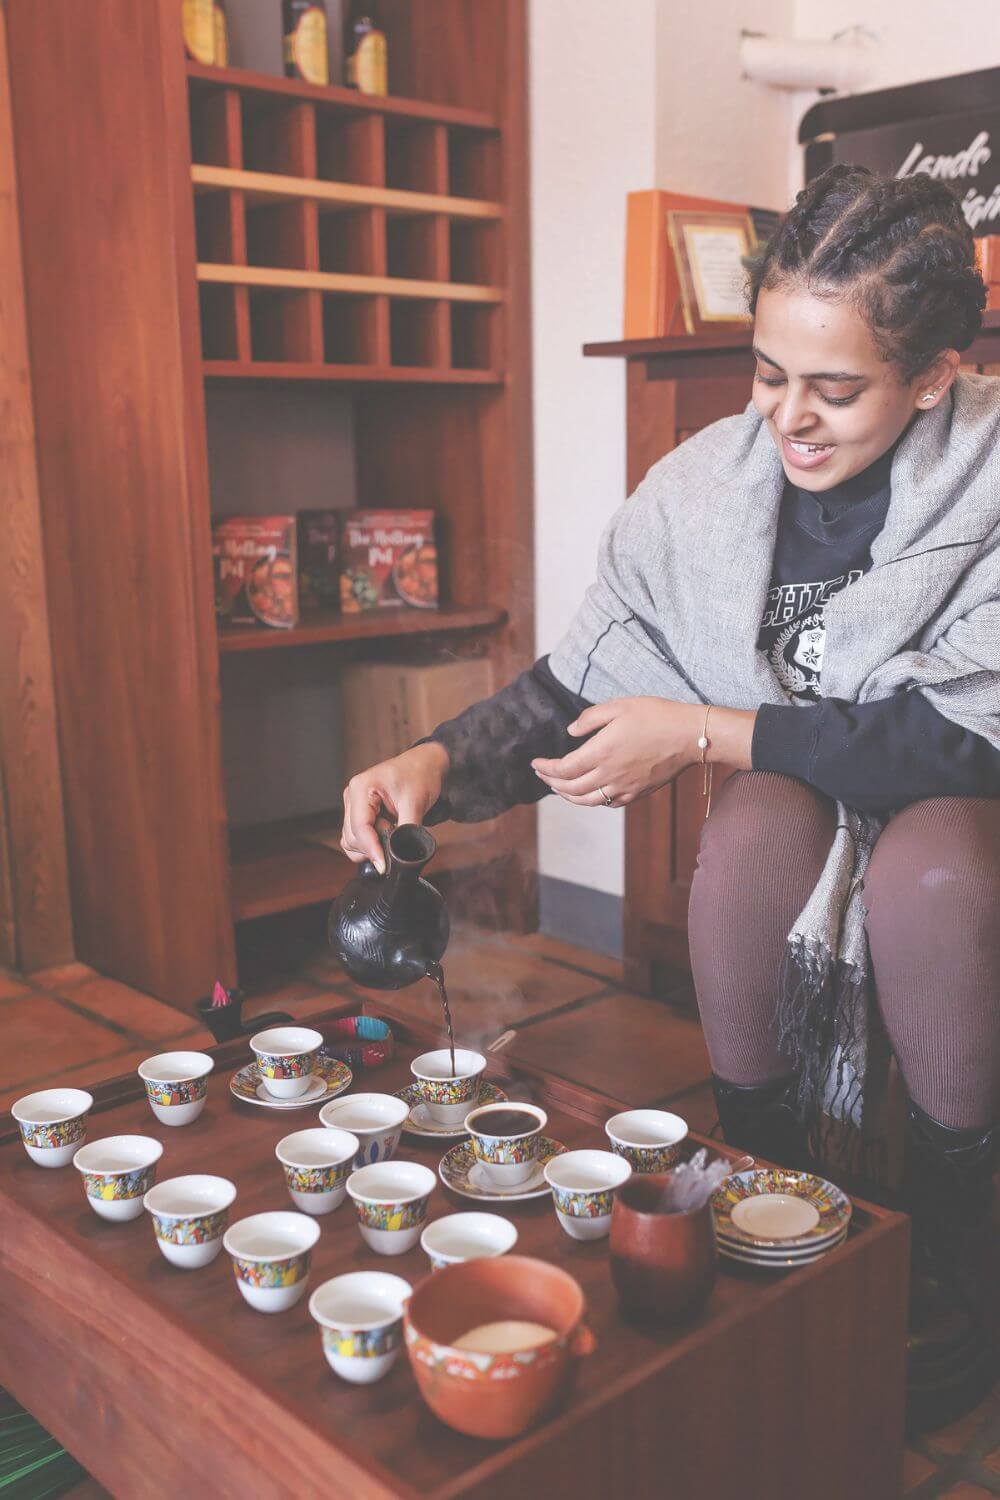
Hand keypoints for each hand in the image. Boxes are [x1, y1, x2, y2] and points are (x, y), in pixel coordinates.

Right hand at [341, 742, 449, 870]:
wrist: (425, 765)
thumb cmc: (420, 775)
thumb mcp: (415, 803)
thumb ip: (406, 831)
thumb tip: (400, 855)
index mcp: (361, 787)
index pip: (360, 827)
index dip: (371, 849)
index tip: (383, 866)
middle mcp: (352, 796)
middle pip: (353, 837)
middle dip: (374, 846)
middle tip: (397, 838)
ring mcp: (353, 804)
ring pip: (351, 840)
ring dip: (371, 846)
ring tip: (393, 832)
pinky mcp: (358, 813)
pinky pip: (356, 837)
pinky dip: (369, 844)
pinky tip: (386, 836)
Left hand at [531, 698, 701, 806]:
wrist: (690, 736)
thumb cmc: (657, 716)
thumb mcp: (619, 706)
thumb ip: (590, 719)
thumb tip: (571, 732)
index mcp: (601, 752)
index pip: (563, 768)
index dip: (545, 768)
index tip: (535, 763)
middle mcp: (610, 774)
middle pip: (570, 788)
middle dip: (551, 782)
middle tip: (542, 774)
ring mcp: (624, 787)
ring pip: (587, 801)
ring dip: (568, 796)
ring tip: (559, 788)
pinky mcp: (637, 792)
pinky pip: (608, 803)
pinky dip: (592, 801)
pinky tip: (588, 793)